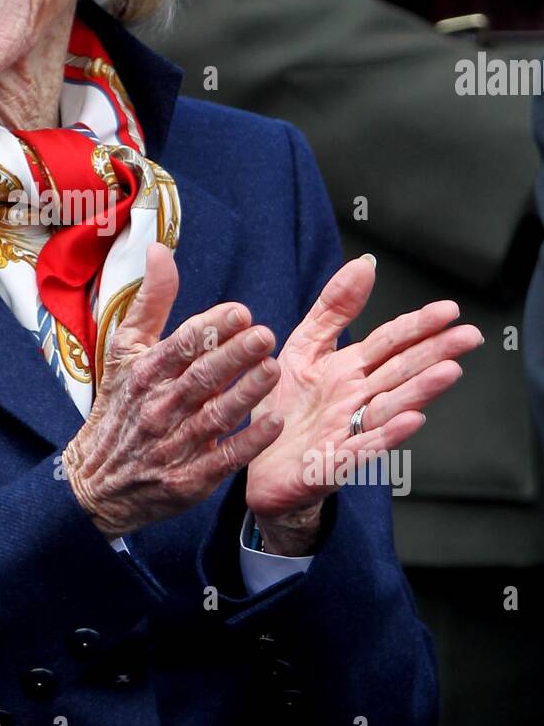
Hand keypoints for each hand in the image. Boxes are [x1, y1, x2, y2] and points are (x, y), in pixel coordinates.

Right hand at [61, 243, 284, 538]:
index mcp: (144, 373)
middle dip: (233, 356)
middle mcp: (157, 407)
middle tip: (265, 336)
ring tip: (272, 370)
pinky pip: (222, 460)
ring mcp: (172, 446)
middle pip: (199, 378)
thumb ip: (150, 302)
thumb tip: (160, 250)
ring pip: (214, 417)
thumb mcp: (124, 352)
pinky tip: (273, 425)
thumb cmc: (119, 408)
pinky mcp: (187, 480)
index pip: (180, 345)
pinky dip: (247, 443)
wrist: (96, 483)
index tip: (240, 312)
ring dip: (245, 394)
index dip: (210, 328)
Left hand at [246, 254, 482, 552]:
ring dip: (421, 391)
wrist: (255, 459)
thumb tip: (365, 264)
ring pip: (391, 407)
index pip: (391, 342)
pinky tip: (410, 420)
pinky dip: (387, 435)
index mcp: (351, 370)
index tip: (450, 309)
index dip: (418, 325)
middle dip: (436, 353)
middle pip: (401, 372)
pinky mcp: (334, 461)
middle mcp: (358, 399)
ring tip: (449, 371)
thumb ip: (334, 309)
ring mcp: (350, 430)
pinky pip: (364, 447)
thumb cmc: (283, 407)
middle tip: (470, 336)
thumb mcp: (303, 348)